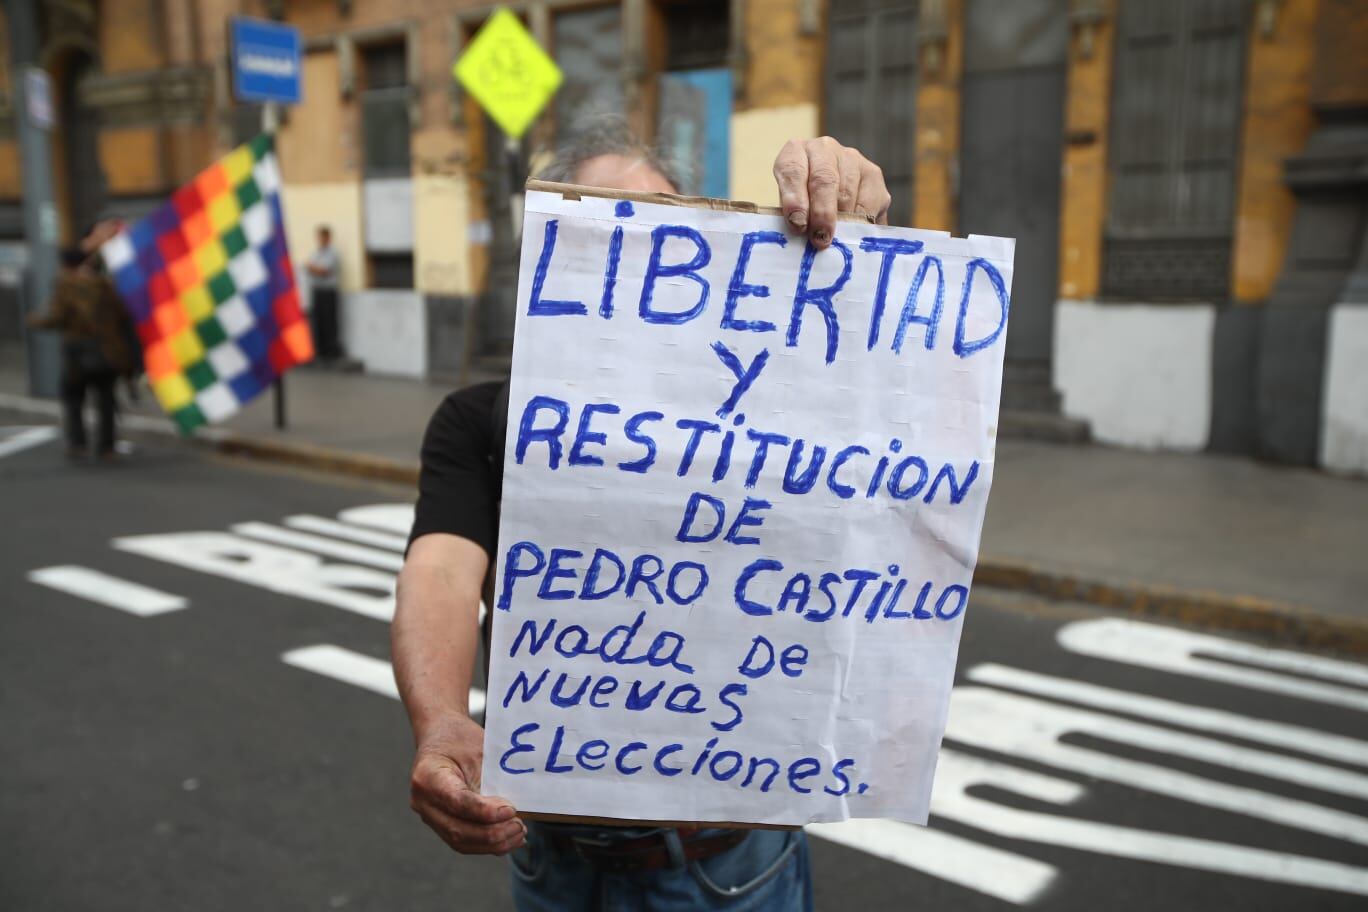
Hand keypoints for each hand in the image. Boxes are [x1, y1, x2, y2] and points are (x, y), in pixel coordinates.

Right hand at [408, 713, 525, 854]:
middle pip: (457, 829)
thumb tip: (518, 806)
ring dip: (492, 844)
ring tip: (518, 834)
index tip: (510, 810)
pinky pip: (462, 841)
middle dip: (492, 833)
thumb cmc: (459, 738)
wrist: (441, 735)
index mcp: (428, 775)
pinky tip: (508, 838)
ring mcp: (429, 815)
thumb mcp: (479, 748)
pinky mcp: (439, 823)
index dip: (485, 811)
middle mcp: (423, 800)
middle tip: (518, 825)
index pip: (457, 801)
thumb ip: (493, 777)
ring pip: (460, 841)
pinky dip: (486, 844)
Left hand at [773, 137, 891, 248]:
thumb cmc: (802, 207)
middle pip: (824, 179)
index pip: (793, 170)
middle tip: (820, 238)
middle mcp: (823, 148)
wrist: (827, 201)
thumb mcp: (790, 209)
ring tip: (837, 239)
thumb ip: (794, 218)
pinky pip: (869, 200)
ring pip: (848, 190)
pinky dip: (862, 220)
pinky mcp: (872, 173)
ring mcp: (850, 158)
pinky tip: (854, 232)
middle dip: (822, 212)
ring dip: (843, 219)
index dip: (795, 198)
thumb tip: (803, 234)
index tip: (797, 223)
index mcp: (795, 152)